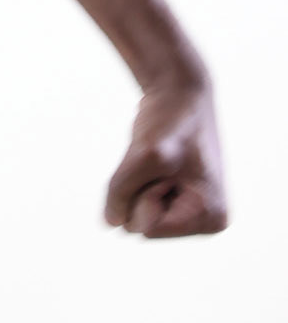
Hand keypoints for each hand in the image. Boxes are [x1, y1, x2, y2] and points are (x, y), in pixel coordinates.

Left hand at [104, 80, 226, 236]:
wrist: (179, 93)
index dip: (143, 195)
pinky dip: (133, 180)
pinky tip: (154, 165)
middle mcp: (204, 221)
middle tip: (162, 163)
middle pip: (140, 226)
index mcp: (211, 218)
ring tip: (159, 162)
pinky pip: (132, 201)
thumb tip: (110, 222)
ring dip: (136, 184)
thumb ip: (122, 192)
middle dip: (139, 191)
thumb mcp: (145, 156)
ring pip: (133, 215)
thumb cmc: (170, 122)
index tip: (164, 169)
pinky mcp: (170, 199)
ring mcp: (187, 212)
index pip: (148, 229)